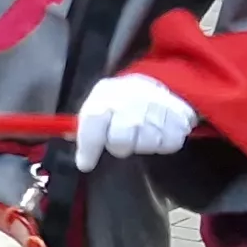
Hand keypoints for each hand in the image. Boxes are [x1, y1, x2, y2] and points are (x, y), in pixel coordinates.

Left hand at [73, 72, 197, 169]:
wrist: (159, 83)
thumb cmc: (121, 101)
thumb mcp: (98, 103)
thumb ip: (84, 123)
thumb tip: (67, 138)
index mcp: (106, 96)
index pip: (93, 124)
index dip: (88, 149)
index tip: (86, 164)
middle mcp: (131, 101)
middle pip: (120, 142)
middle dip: (118, 147)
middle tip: (121, 141)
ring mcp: (157, 109)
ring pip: (145, 145)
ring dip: (142, 145)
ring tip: (141, 132)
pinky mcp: (179, 118)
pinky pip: (168, 144)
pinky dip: (163, 143)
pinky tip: (158, 131)